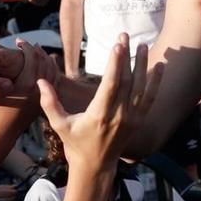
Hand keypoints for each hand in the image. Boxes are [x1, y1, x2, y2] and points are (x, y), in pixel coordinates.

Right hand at [40, 36, 160, 171]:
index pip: (110, 85)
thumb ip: (49, 102)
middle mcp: (118, 116)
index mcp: (99, 115)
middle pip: (126, 80)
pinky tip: (160, 66)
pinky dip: (156, 82)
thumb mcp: (59, 124)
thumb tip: (40, 81)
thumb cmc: (75, 143)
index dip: (115, 64)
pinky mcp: (138, 121)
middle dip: (126, 56)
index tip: (117, 45)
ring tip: (143, 45)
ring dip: (143, 64)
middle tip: (124, 35)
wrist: (96, 166)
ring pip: (140, 87)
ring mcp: (130, 119)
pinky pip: (149, 98)